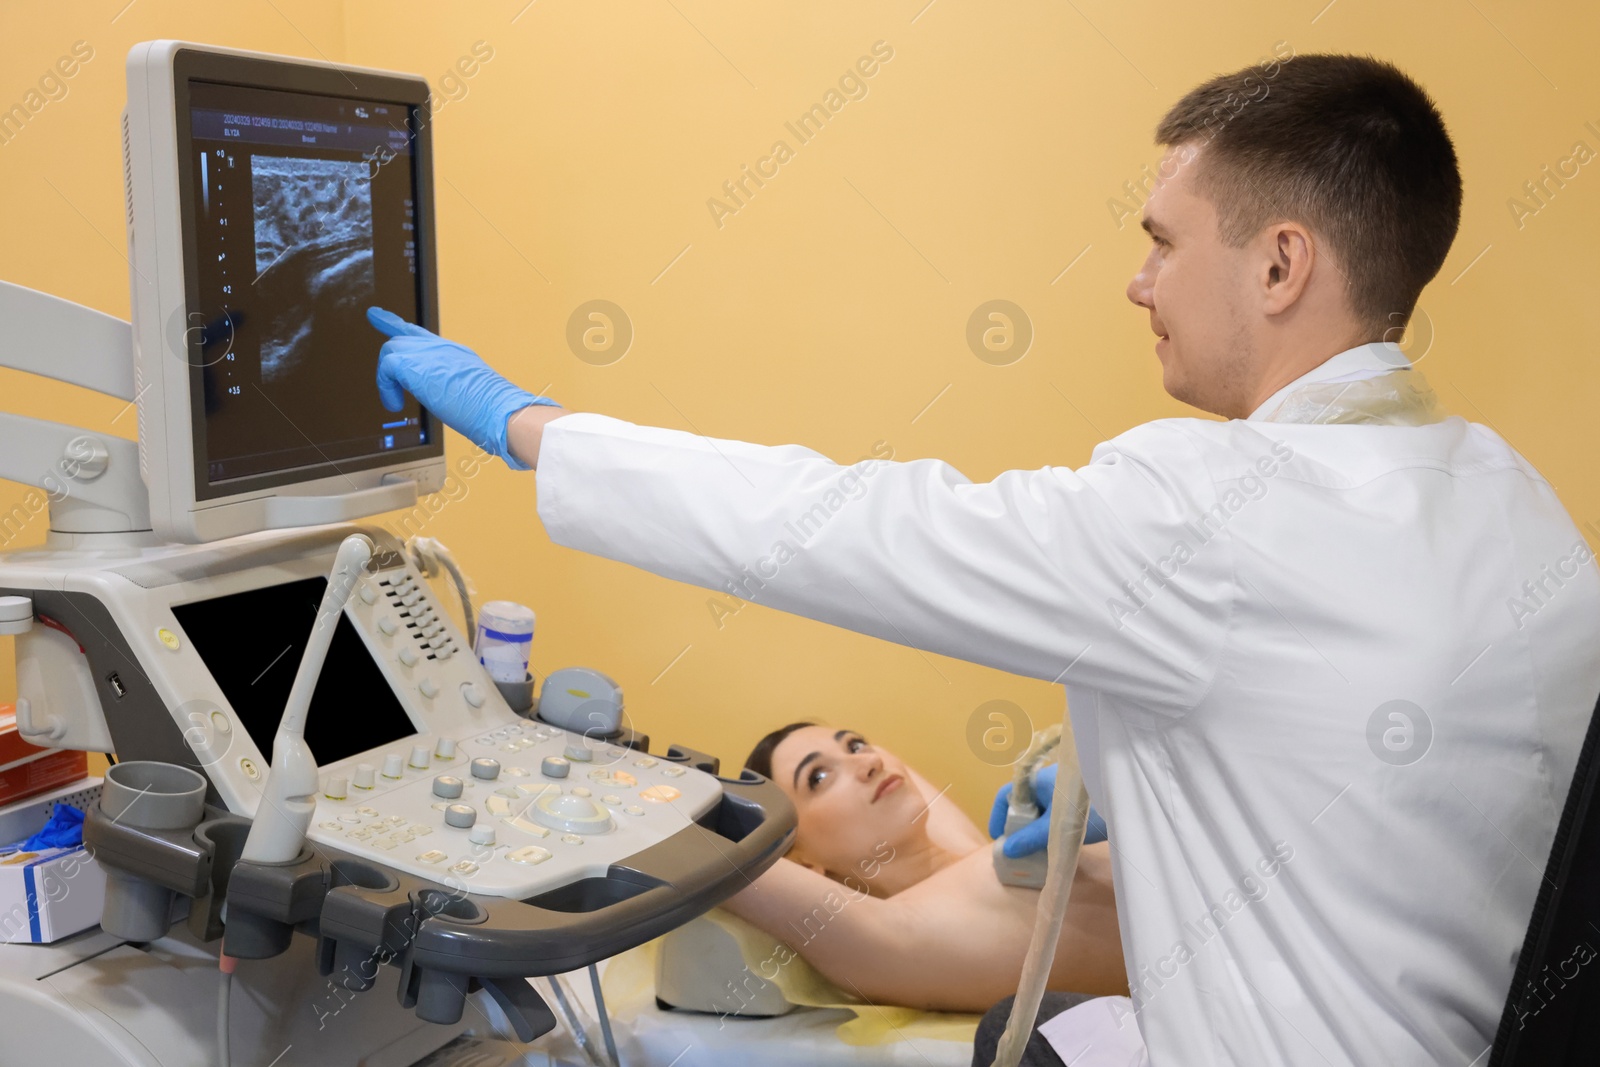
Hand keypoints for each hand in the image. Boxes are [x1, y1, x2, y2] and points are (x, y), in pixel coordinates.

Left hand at [367, 307, 559, 469]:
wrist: (496, 408)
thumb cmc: (492, 410)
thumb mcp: (471, 393)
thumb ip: (454, 390)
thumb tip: (452, 403)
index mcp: (454, 354)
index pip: (422, 336)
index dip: (397, 325)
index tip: (378, 316)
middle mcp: (440, 347)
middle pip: (403, 339)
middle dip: (388, 348)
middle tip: (381, 352)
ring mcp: (426, 352)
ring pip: (391, 350)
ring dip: (389, 379)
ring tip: (396, 402)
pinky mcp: (411, 363)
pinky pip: (385, 367)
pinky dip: (386, 388)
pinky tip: (395, 405)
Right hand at [988, 763, 1105, 857]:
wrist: (1129, 807)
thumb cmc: (1089, 812)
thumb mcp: (1056, 829)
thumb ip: (1030, 839)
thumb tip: (1007, 849)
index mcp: (1037, 782)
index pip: (1006, 794)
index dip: (998, 816)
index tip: (998, 839)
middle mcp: (1046, 782)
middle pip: (1021, 803)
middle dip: (1015, 826)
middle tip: (1014, 849)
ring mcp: (1061, 791)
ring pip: (1037, 809)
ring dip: (1031, 829)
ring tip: (1030, 852)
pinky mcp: (1075, 802)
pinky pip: (1051, 813)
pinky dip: (1045, 828)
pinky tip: (1050, 846)